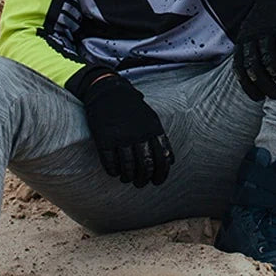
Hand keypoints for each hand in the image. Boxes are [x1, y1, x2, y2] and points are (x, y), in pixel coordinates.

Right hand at [69, 69, 174, 186]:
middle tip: (141, 184)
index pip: (163, 157)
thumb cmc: (131, 107)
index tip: (158, 182)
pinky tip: (114, 172)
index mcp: (153, 129)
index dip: (162, 173)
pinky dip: (113, 171)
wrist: (108, 91)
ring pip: (128, 166)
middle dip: (144, 179)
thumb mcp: (151, 118)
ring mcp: (121, 137)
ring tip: (127, 179)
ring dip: (128, 177)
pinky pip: (110, 163)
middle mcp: (138, 134)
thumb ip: (160, 138)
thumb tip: (171, 161)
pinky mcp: (104, 139)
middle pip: (146, 165)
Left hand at [234, 0, 275, 100]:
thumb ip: (254, 47)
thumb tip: (258, 73)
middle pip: (255, 68)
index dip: (248, 86)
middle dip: (266, 86)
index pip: (240, 68)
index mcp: (244, 38)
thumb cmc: (271, 12)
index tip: (259, 99)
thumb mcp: (256, 28)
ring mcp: (269, 29)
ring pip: (271, 61)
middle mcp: (253, 35)